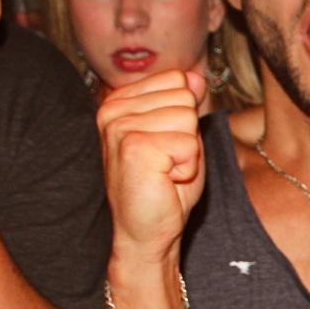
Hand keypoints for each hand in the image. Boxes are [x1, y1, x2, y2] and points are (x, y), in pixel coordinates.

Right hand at [98, 69, 206, 263]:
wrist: (147, 232)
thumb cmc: (163, 186)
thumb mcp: (180, 136)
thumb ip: (185, 103)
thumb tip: (196, 76)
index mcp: (119, 101)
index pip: (178, 79)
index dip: (185, 116)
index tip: (166, 145)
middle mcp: (113, 110)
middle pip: (184, 97)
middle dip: (187, 134)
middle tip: (166, 162)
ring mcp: (120, 127)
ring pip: (188, 118)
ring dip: (187, 152)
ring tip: (164, 171)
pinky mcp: (134, 147)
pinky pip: (189, 143)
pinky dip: (187, 166)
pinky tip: (164, 180)